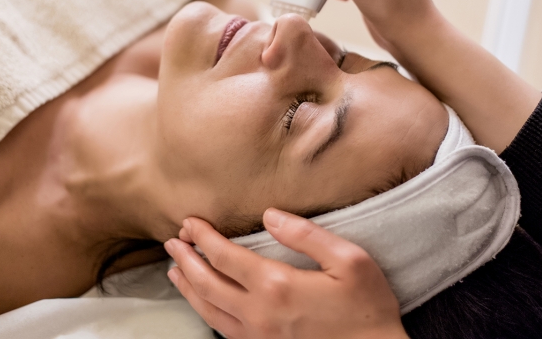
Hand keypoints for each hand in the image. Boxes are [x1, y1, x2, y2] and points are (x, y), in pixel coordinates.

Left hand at [164, 208, 408, 338]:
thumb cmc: (368, 308)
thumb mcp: (350, 260)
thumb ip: (306, 234)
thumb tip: (270, 215)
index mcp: (277, 286)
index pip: (224, 256)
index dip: (203, 236)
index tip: (190, 221)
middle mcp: (259, 314)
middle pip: (206, 284)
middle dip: (185, 259)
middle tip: (173, 241)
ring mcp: (259, 336)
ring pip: (207, 311)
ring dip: (187, 287)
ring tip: (175, 270)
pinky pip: (222, 330)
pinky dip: (204, 311)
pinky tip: (204, 302)